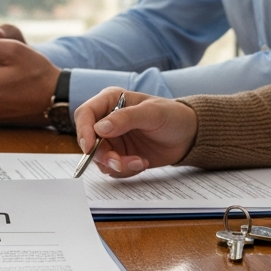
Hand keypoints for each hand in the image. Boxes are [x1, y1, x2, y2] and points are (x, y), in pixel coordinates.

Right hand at [73, 87, 197, 177]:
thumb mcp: (152, 113)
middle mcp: (107, 120)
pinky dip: (125, 169)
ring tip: (139, 162)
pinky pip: (112, 168)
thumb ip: (125, 118)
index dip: (83, 130)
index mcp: (110, 101)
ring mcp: (113, 139)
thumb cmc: (172, 115)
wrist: (188, 135)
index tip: (90, 148)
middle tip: (119, 162)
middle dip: (103, 155)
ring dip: (117, 164)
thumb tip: (99, 128)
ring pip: (99, 158)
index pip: (85, 114)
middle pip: (89, 140)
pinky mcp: (120, 155)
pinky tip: (142, 162)